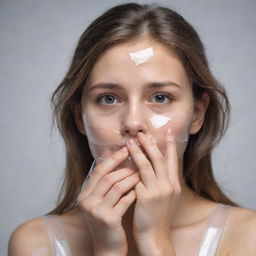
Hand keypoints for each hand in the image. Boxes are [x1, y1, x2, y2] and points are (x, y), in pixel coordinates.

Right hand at [77, 147, 139, 255]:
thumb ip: (104, 184)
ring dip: (131, 179)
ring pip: (117, 187)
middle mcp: (87, 201)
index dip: (113, 158)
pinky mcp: (108, 220)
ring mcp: (97, 211)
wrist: (107, 247)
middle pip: (108, 177)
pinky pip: (124, 201)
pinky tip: (140, 190)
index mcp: (85, 194)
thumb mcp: (100, 201)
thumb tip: (116, 161)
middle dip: (124, 167)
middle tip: (137, 160)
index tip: (126, 149)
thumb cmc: (107, 220)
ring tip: (141, 174)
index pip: (99, 170)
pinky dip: (133, 193)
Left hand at [126, 129, 179, 254]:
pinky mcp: (146, 197)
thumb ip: (163, 181)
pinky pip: (137, 178)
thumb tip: (154, 166)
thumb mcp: (167, 197)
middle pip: (159, 159)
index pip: (173, 160)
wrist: (156, 236)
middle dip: (150, 144)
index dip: (170, 145)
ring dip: (138, 151)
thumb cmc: (159, 217)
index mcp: (174, 185)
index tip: (169, 132)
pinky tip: (124, 161)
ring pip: (147, 165)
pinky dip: (131, 168)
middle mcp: (168, 186)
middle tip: (142, 133)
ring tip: (131, 141)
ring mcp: (158, 191)